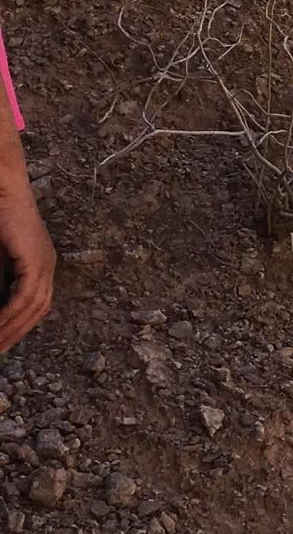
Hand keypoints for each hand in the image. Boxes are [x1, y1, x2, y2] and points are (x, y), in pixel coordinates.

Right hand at [0, 119, 54, 352]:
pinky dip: (10, 315)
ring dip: (12, 330)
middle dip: (16, 335)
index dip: (21, 326)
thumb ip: (1, 278)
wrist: (2, 190)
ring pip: (32, 309)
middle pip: (37, 311)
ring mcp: (44, 263)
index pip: (36, 305)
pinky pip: (24, 298)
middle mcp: (47, 266)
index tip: (3, 344)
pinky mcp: (35, 260)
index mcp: (41, 265)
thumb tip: (1, 294)